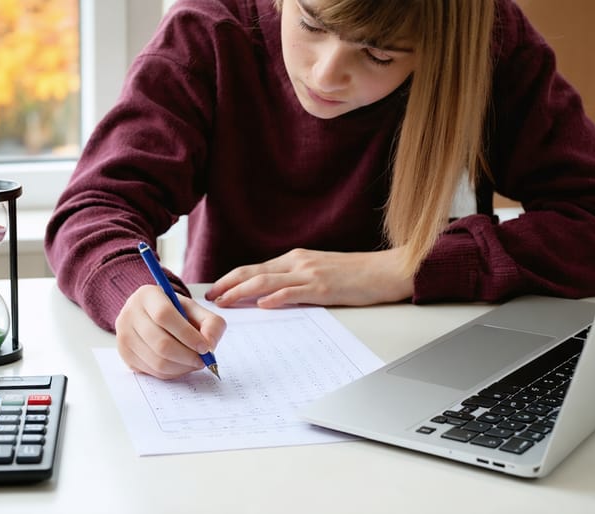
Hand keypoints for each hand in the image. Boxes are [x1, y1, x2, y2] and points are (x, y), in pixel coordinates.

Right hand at [115, 285, 226, 378]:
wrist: (152, 316)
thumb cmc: (176, 312)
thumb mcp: (196, 310)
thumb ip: (211, 324)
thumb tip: (210, 345)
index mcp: (147, 295)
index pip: (164, 316)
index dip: (187, 334)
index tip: (205, 347)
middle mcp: (130, 314)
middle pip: (160, 343)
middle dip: (187, 356)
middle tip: (203, 360)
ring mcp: (123, 335)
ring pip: (156, 361)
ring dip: (182, 367)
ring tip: (194, 362)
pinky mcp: (124, 354)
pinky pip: (152, 372)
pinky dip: (172, 373)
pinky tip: (181, 365)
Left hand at [205, 248, 413, 307]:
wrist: (385, 271)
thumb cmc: (354, 275)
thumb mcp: (318, 272)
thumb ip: (295, 280)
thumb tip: (269, 296)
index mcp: (295, 259)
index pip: (255, 268)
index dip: (231, 278)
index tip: (214, 289)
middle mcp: (298, 263)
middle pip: (254, 271)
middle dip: (228, 284)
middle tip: (209, 297)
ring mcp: (310, 274)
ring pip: (268, 281)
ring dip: (242, 292)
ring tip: (225, 302)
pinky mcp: (324, 288)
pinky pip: (294, 292)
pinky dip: (276, 298)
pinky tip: (262, 305)